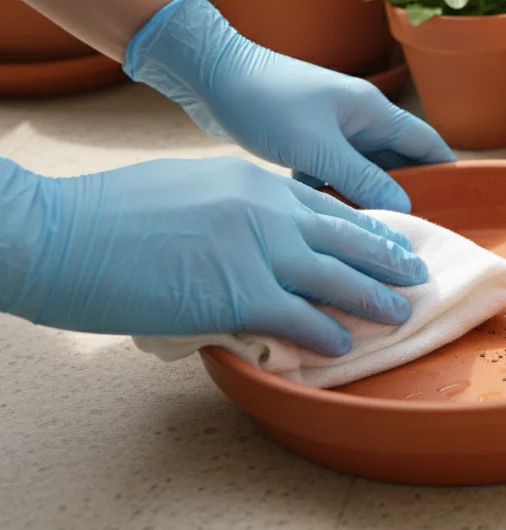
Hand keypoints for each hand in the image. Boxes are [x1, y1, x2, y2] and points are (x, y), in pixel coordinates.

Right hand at [0, 156, 427, 355]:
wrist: (64, 232)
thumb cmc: (108, 215)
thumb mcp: (188, 189)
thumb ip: (233, 209)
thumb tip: (251, 237)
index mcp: (256, 183)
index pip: (326, 206)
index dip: (364, 228)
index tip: (390, 241)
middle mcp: (269, 211)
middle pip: (349, 237)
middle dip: (388, 258)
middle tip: (417, 273)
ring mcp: (259, 251)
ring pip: (338, 278)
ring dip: (375, 299)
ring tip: (401, 313)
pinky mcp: (240, 293)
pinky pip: (300, 318)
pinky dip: (326, 334)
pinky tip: (343, 346)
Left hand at [122, 0, 453, 211]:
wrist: (211, 74)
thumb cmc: (266, 103)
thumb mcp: (317, 149)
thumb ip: (362, 179)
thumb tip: (403, 208)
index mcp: (373, 111)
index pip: (427, 143)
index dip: (446, 172)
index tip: (459, 206)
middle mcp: (359, 117)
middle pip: (398, 160)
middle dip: (407, 192)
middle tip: (413, 231)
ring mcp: (332, 127)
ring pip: (364, 169)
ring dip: (367, 195)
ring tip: (374, 232)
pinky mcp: (306, 137)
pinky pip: (334, 170)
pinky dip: (334, 191)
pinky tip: (327, 216)